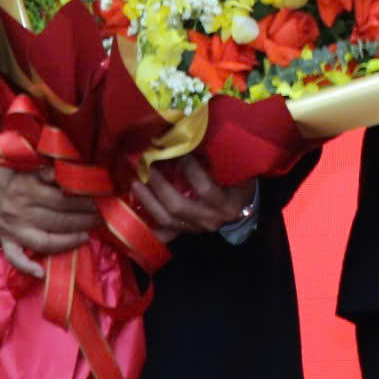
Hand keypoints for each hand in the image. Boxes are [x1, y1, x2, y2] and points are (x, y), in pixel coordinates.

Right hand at [0, 163, 97, 280]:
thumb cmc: (17, 174)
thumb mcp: (33, 164)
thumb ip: (52, 170)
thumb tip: (77, 173)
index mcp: (28, 188)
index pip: (63, 199)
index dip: (85, 202)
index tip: (102, 202)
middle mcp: (20, 210)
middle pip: (58, 220)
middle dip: (84, 220)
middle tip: (102, 218)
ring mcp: (13, 229)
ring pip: (44, 240)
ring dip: (69, 240)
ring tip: (87, 236)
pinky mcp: (6, 241)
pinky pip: (14, 257)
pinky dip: (26, 267)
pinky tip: (41, 273)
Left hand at [124, 155, 253, 238]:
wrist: (243, 208)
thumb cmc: (240, 184)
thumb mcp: (236, 173)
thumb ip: (217, 163)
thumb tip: (189, 144)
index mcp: (225, 203)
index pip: (204, 188)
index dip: (189, 170)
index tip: (179, 153)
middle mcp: (210, 219)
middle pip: (178, 206)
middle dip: (159, 186)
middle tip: (148, 168)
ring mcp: (197, 229)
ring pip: (167, 220)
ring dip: (149, 201)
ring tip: (136, 184)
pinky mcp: (187, 232)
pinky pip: (165, 234)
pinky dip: (149, 227)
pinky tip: (135, 216)